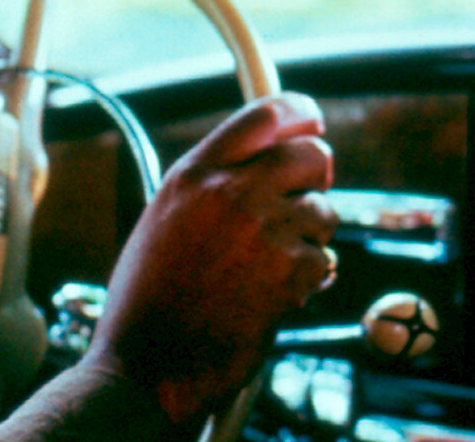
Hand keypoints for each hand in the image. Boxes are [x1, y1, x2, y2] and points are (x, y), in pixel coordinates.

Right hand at [84, 92, 336, 425]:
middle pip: (313, 155)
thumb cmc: (149, 299)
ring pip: (325, 213)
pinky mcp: (290, 273)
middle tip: (305, 196)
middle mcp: (230, 193)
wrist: (150, 361)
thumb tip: (264, 164)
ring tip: (269, 262)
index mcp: (193, 174)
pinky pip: (324, 260)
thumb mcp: (164, 219)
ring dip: (309, 236)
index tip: (311, 122)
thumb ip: (211, 185)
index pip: (265, 114)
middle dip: (317, 177)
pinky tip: (272, 292)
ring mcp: (264, 231)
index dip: (300, 113)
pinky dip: (308, 278)